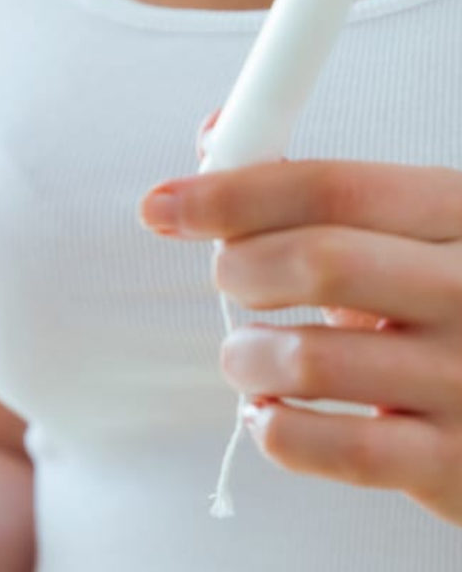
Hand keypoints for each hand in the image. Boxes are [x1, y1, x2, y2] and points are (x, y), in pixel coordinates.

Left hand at [138, 153, 461, 526]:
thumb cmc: (435, 304)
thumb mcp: (397, 231)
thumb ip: (307, 187)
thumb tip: (215, 134)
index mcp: (458, 216)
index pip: (331, 187)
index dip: (232, 193)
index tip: (164, 205)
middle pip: (318, 261)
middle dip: (239, 269)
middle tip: (228, 280)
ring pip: (307, 360)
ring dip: (244, 357)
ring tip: (248, 356)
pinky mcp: (449, 463)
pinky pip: (327, 447)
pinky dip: (272, 426)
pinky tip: (272, 410)